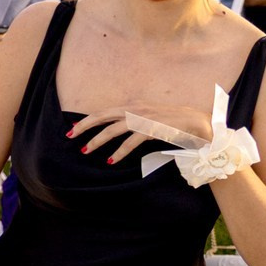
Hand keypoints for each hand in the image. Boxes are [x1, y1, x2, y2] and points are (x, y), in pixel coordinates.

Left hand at [65, 103, 213, 165]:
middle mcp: (135, 109)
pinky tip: (111, 160)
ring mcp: (143, 118)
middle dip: (84, 126)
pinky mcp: (152, 129)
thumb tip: (115, 128)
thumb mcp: (148, 118)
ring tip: (85, 151)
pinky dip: (119, 151)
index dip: (87, 120)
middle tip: (69, 136)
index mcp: (133, 105)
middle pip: (103, 116)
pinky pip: (131, 142)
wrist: (196, 123)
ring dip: (97, 141)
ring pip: (113, 129)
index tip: (73, 129)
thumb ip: (132, 121)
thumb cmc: (171, 123)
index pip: (104, 111)